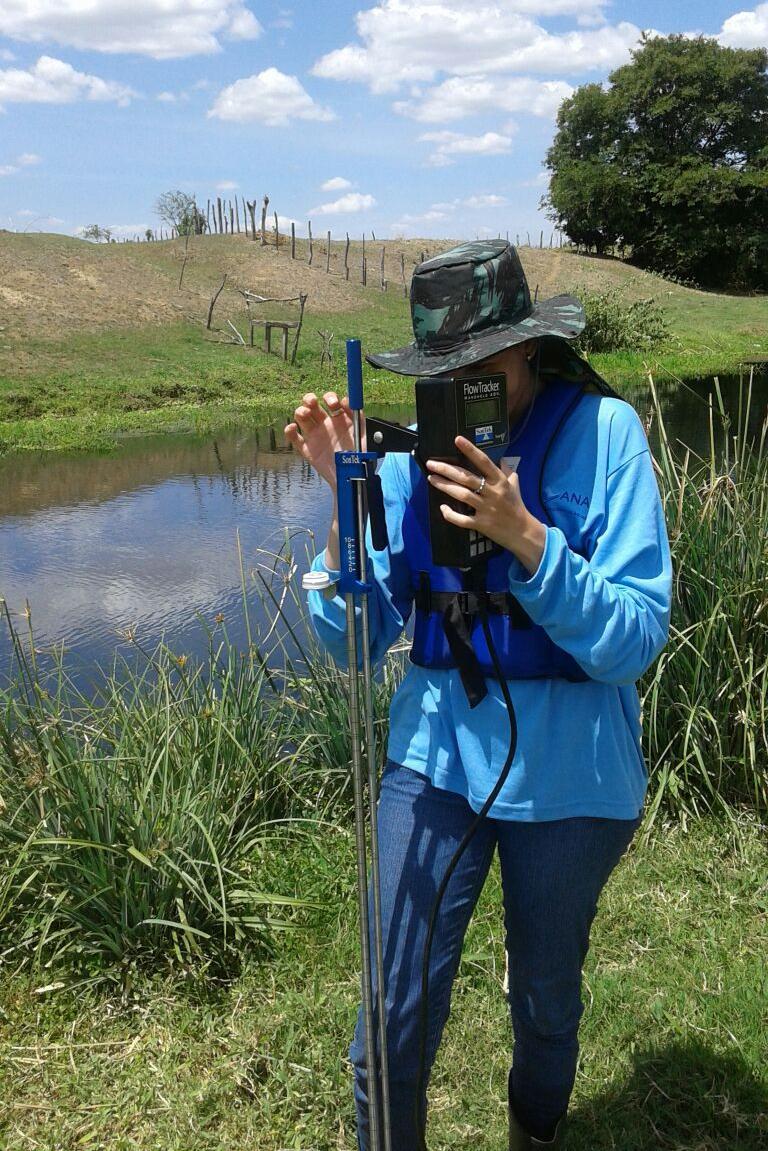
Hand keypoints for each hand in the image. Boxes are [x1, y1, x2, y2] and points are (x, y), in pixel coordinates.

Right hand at [284, 391, 363, 489]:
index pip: (330, 401)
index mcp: (339, 419)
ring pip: (302, 417)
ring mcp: (315, 435)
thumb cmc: (360, 456)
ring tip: (305, 414)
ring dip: (300, 410)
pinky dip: (289, 431)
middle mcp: (325, 424)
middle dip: (310, 399)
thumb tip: (347, 400)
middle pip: (312, 405)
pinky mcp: (307, 449)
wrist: (351, 477)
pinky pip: (294, 438)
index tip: (333, 404)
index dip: (330, 398)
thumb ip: (357, 416)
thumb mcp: (363, 434)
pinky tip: (293, 428)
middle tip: (313, 403)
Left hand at [426, 436, 546, 574]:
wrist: (523, 532)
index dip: (470, 450)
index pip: (484, 462)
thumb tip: (501, 459)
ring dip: (445, 487)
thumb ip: (507, 471)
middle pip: (467, 478)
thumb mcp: (515, 485)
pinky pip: (462, 519)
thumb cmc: (517, 506)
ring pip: (462, 495)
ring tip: (432, 479)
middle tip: (431, 464)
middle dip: (447, 470)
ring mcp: (486, 509)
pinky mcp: (481, 524)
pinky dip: (451, 514)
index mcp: (500, 481)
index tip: (457, 439)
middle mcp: (492, 493)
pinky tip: (443, 508)